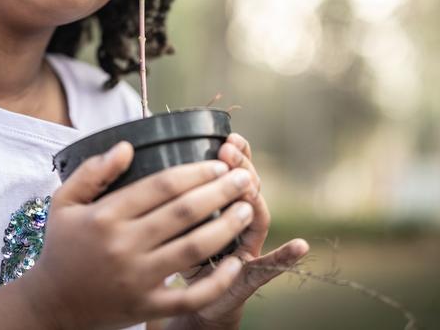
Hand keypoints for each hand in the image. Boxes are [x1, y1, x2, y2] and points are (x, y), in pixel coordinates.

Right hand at [25, 141, 258, 329]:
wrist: (52, 304)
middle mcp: (123, 246)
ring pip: (192, 249)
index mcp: (105, 216)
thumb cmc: (62, 246)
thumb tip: (126, 146)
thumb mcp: (64, 201)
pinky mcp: (146, 307)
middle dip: (220, 192)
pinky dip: (217, 280)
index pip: (160, 186)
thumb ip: (93, 171)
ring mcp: (137, 279)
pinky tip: (235, 262)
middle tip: (244, 179)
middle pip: (182, 213)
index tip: (218, 163)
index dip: (194, 172)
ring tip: (247, 210)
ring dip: (226, 227)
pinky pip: (190, 296)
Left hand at [172, 133, 308, 329]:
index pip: (231, 173)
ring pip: (257, 217)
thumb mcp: (169, 219)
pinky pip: (270, 266)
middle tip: (229, 149)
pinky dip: (286, 256)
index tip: (228, 137)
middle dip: (240, 167)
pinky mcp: (249, 275)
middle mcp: (238, 222)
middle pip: (246, 189)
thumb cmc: (177, 255)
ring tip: (246, 183)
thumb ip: (168, 193)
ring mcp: (247, 247)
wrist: (186, 302)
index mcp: (218, 205)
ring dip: (254, 197)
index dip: (235, 154)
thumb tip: (139, 153)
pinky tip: (300, 246)